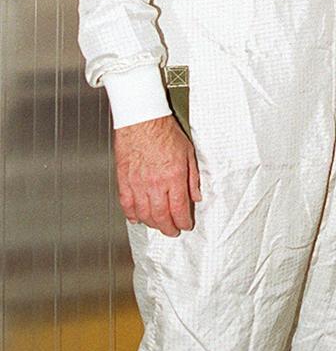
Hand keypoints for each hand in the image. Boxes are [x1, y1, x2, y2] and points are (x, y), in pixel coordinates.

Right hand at [114, 115, 201, 236]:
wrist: (142, 119)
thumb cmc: (165, 132)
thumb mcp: (189, 153)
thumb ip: (193, 178)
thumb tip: (196, 196)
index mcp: (174, 177)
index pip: (179, 209)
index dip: (183, 221)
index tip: (186, 225)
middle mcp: (155, 183)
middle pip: (161, 216)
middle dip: (168, 228)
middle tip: (173, 231)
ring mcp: (138, 183)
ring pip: (144, 214)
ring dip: (152, 223)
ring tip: (158, 225)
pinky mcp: (124, 179)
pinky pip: (127, 204)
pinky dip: (131, 214)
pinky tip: (136, 218)